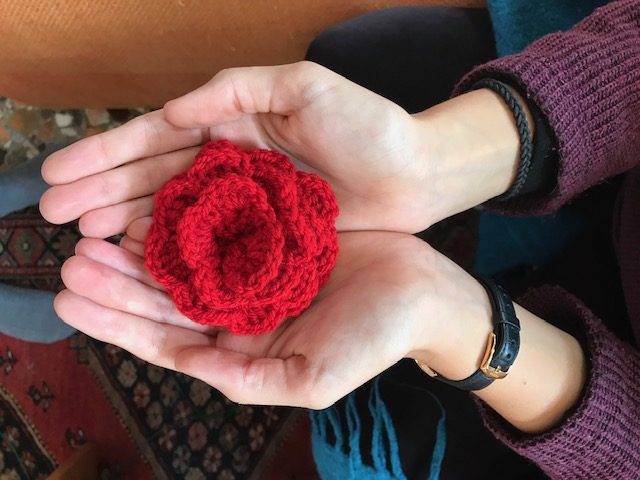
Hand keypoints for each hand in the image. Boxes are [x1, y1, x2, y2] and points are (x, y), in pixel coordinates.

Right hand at [40, 62, 434, 235]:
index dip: (106, 155)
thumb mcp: (302, 86)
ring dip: (125, 223)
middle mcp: (229, 164)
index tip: (58, 173)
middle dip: (102, 193)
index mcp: (232, 123)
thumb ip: (234, 89)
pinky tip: (137, 257)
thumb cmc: (367, 125)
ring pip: (173, 213)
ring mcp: (244, 203)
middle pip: (154, 178)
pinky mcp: (264, 236)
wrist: (415, 174)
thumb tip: (170, 110)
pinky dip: (171, 249)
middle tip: (53, 215)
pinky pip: (208, 243)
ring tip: (83, 238)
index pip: (156, 138)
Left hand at [56, 231, 476, 407]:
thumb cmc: (375, 339)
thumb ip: (245, 380)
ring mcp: (254, 270)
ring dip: (139, 248)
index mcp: (243, 347)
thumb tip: (187, 366)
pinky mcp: (272, 235)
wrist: (422, 292)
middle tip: (72, 258)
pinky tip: (155, 204)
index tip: (72, 298)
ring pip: (183, 261)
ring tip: (96, 228)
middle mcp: (240, 310)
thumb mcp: (313, 378)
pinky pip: (219, 225)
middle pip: (164, 298)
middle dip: (115, 281)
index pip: (166, 339)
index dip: (117, 322)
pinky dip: (186, 218)